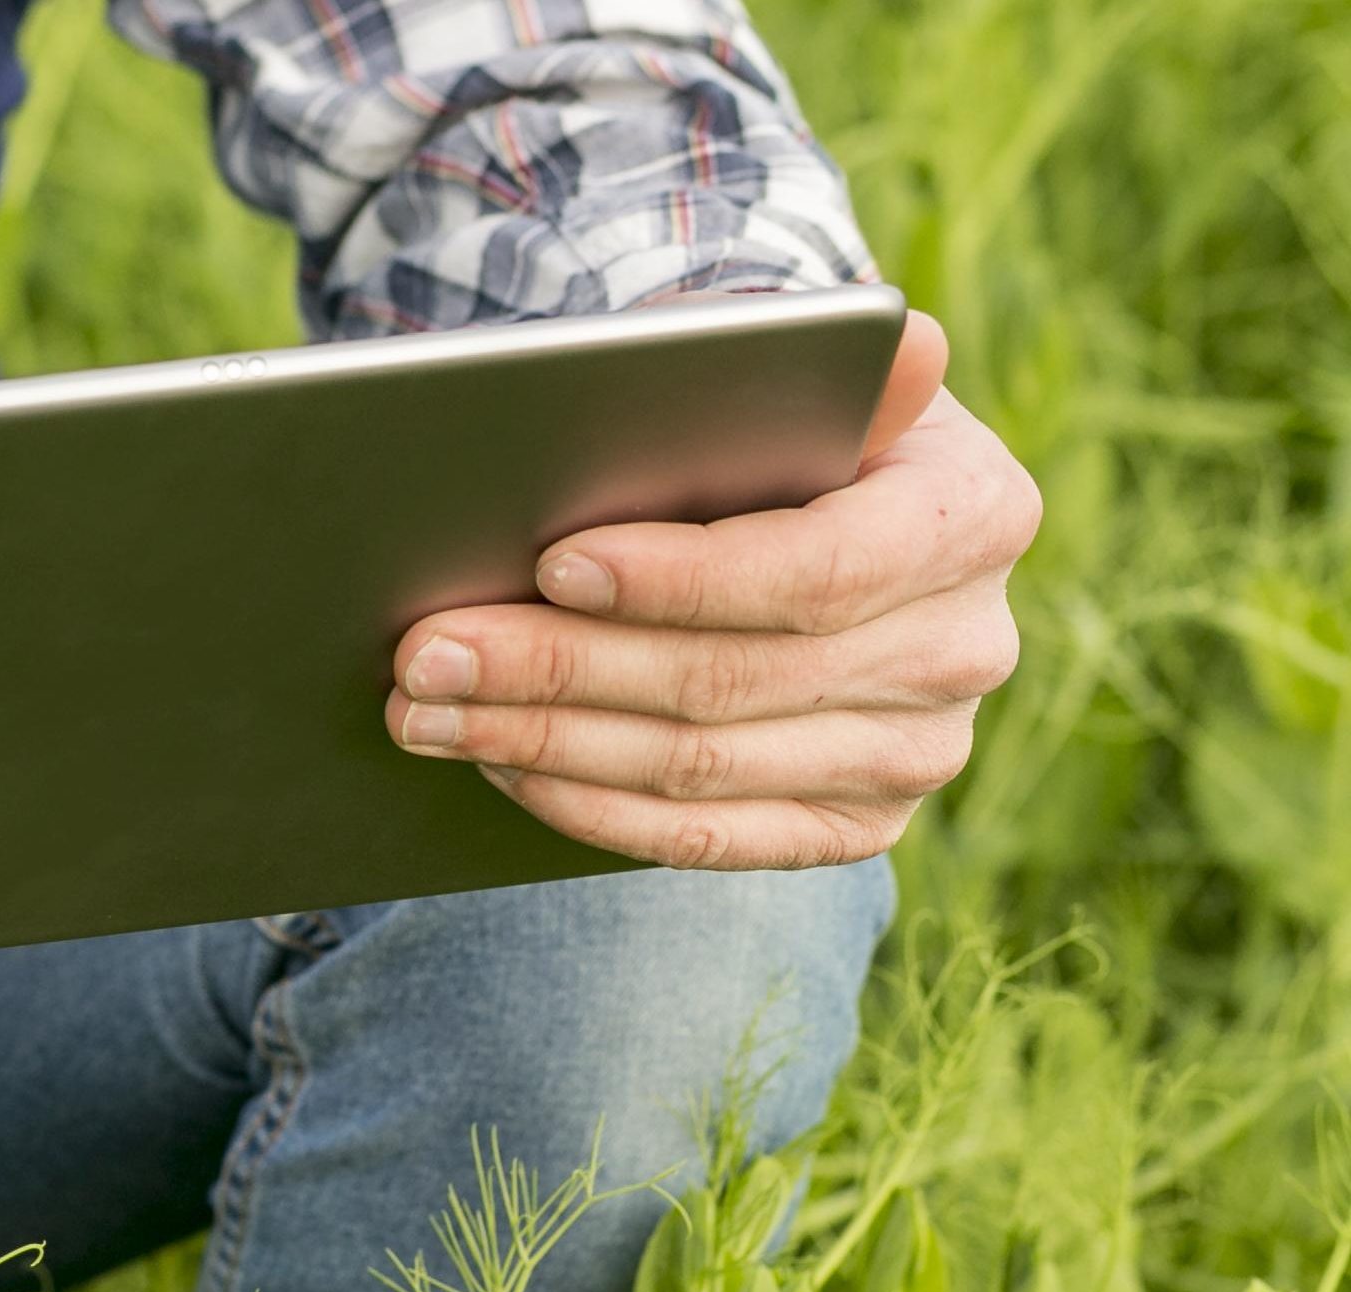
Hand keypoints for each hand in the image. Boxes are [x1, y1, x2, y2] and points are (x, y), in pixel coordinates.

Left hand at [385, 307, 1039, 866]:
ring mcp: (918, 751)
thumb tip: (899, 341)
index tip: (551, 564)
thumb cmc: (775, 431)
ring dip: (540, 741)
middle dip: (558, 667)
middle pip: (731, 681)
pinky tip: (495, 763)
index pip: (818, 570)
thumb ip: (807, 360)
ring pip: (699, 768)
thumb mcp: (789, 374)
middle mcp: (966, 646)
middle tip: (425, 651)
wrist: (808, 521)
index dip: (679, 579)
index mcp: (976, 514)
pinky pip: (705, 840)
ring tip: (423, 708)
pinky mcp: (856, 825)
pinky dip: (585, 804)